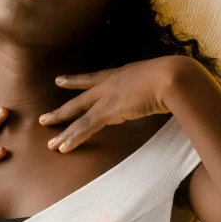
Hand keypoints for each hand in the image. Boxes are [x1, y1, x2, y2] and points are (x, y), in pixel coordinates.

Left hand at [38, 56, 177, 152]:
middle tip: (44, 116)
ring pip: (78, 116)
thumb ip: (156, 87)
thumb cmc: (176, 77)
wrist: (174, 76)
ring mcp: (107, 97)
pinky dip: (73, 138)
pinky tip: (62, 148)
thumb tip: (166, 94)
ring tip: (48, 142)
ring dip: (62, 130)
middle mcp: (110, 83)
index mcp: (121, 74)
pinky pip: (86, 127)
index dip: (76, 81)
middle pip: (79, 99)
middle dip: (62, 109)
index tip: (59, 81)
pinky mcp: (109, 110)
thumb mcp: (162, 78)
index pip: (94, 78)